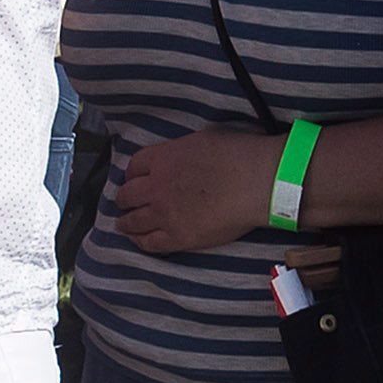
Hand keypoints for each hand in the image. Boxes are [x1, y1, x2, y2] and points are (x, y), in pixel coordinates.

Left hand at [100, 125, 290, 259]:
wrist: (257, 182)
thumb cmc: (238, 155)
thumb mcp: (201, 139)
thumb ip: (181, 152)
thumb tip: (180, 159)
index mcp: (162, 159)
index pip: (134, 167)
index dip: (132, 175)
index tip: (135, 180)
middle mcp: (156, 187)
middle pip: (127, 195)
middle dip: (125, 200)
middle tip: (126, 204)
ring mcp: (164, 214)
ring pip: (132, 221)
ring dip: (127, 222)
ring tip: (126, 225)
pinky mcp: (178, 237)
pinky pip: (149, 243)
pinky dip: (141, 241)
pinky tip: (140, 240)